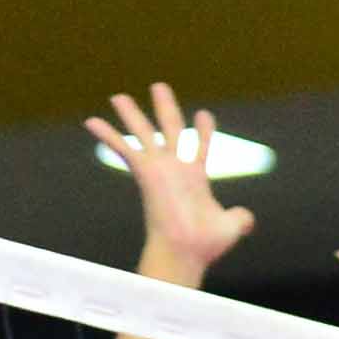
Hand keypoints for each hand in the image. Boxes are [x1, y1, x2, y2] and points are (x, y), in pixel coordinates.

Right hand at [83, 85, 251, 282]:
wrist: (186, 251)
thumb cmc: (205, 245)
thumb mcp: (232, 226)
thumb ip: (241, 218)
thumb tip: (247, 220)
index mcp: (196, 177)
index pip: (200, 147)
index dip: (204, 131)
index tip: (204, 114)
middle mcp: (175, 169)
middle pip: (171, 129)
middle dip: (166, 108)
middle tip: (159, 86)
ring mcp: (160, 169)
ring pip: (144, 133)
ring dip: (132, 115)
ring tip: (119, 97)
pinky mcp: (146, 173)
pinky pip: (125, 149)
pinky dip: (109, 135)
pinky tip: (91, 121)